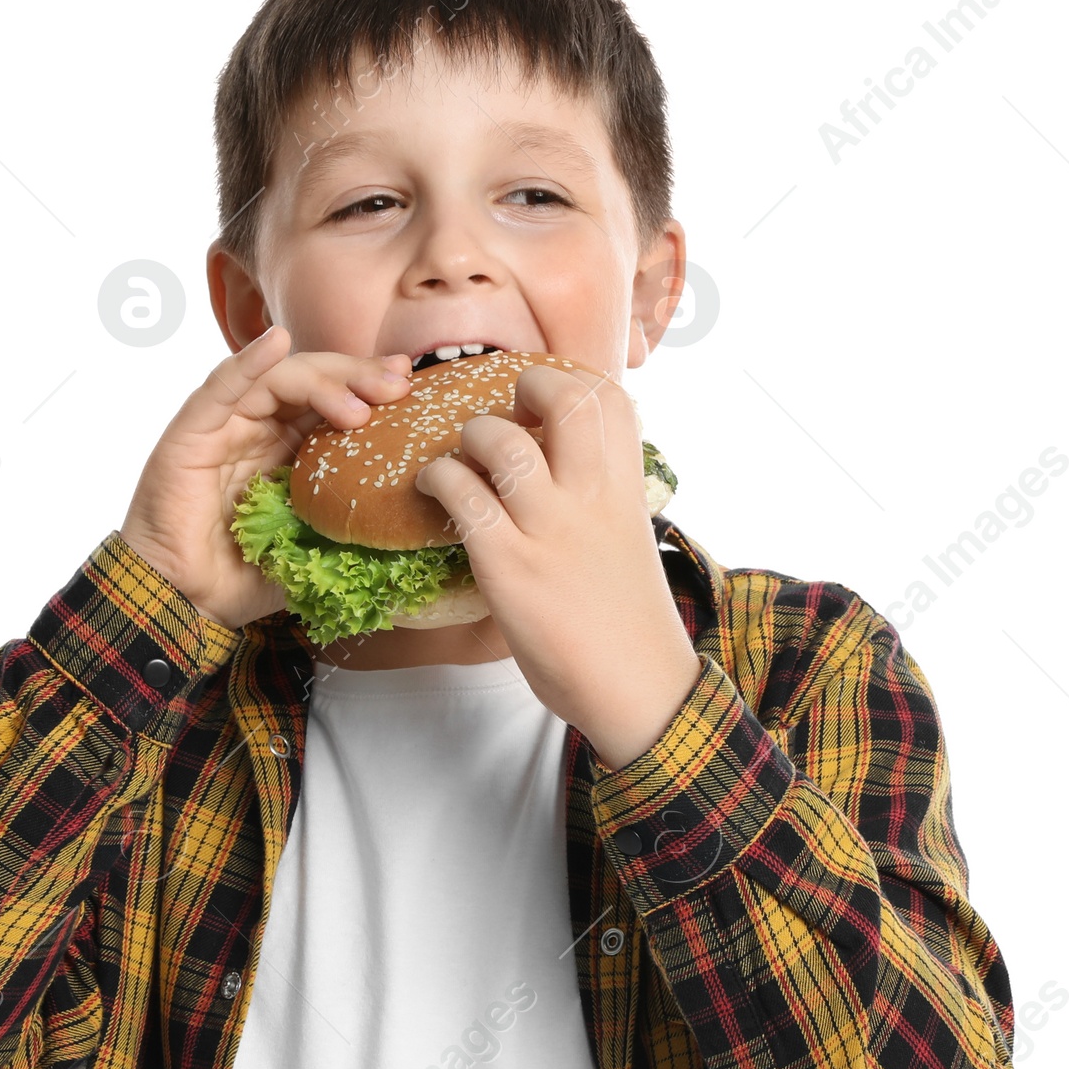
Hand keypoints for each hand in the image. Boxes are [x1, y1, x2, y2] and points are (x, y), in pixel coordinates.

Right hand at [120, 326, 412, 630]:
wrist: (184, 603)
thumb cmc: (242, 579)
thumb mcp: (315, 549)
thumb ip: (350, 529)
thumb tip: (409, 528)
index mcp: (288, 450)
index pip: (333, 401)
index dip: (370, 387)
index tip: (411, 389)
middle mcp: (258, 429)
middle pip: (313, 380)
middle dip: (358, 376)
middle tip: (397, 385)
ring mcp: (226, 427)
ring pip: (278, 378)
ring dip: (323, 380)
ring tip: (359, 404)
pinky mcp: (192, 432)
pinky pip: (221, 386)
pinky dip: (250, 361)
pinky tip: (276, 342)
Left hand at [414, 363, 701, 768]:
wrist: (637, 689)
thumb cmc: (626, 620)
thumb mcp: (627, 540)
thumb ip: (600, 498)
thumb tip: (559, 465)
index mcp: (625, 491)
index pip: (612, 399)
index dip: (574, 379)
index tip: (547, 395)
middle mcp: (591, 499)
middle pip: (567, 400)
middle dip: (528, 385)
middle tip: (507, 410)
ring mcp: (549, 530)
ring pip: (501, 440)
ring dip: (471, 435)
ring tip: (461, 458)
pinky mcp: (508, 566)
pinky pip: (462, 495)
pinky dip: (437, 479)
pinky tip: (431, 490)